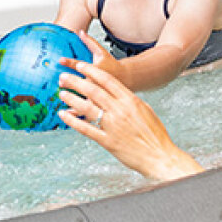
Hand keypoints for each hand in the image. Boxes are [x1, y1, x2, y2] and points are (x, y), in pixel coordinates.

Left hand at [57, 36, 202, 181]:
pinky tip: (63, 115)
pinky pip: (86, 129)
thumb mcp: (145, 110)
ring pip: (87, 108)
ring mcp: (113, 126)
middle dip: (75, 82)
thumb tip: (117, 91)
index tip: (79, 66)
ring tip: (61, 93)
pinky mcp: (107, 141)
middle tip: (63, 77)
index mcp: (130, 100)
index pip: (107, 80)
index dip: (91, 71)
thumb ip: (129, 100)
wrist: (159, 156)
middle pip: (93, 91)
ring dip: (72, 99)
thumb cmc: (155, 134)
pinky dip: (73, 121)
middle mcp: (120, 111)